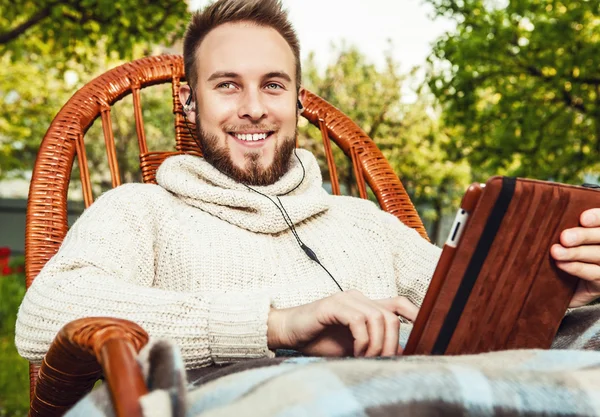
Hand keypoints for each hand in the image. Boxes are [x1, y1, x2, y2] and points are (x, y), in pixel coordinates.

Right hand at [267, 290, 417, 356]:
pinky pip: (358, 321)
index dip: (415, 314)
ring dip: (376, 344)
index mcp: (365, 305)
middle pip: (391, 315)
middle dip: (391, 342)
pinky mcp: (332, 305)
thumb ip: (374, 345)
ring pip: (377, 318)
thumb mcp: (353, 345)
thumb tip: (400, 353)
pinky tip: (356, 351)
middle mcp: (358, 298)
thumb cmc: (319, 340)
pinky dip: (362, 340)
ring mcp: (345, 299)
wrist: (289, 332)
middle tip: (383, 360)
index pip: (398, 303)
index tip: (426, 331)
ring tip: (366, 357)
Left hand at [550, 208, 599, 306]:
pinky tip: (561, 264)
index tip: (582, 218)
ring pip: (598, 255)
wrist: (567, 283)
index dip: (596, 217)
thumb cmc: (563, 251)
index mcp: (598, 230)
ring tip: (555, 252)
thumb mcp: (566, 237)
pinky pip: (593, 274)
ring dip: (575, 253)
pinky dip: (577, 268)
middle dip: (584, 236)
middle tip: (564, 237)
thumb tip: (547, 212)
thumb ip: (564, 225)